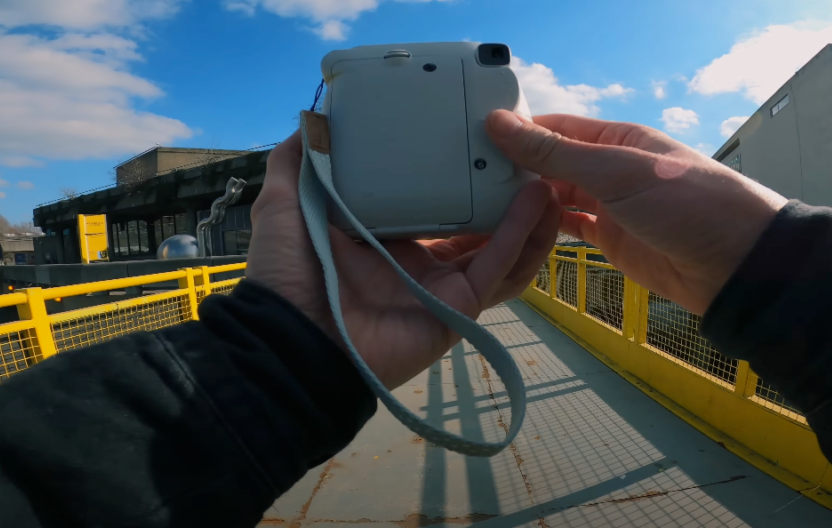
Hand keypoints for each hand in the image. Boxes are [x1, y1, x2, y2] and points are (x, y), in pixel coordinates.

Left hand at [246, 129, 560, 388]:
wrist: (293, 338)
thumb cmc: (288, 274)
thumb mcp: (285, 203)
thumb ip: (298, 162)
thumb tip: (313, 118)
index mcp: (385, 240)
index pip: (434, 206)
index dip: (459, 178)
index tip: (478, 142)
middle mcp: (418, 263)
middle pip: (477, 228)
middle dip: (506, 198)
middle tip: (526, 161)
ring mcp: (442, 289)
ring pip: (500, 250)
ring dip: (527, 217)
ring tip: (547, 179)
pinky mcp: (459, 308)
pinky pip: (496, 269)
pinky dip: (520, 236)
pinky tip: (537, 202)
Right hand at [486, 110, 787, 314]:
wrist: (734, 265)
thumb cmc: (686, 204)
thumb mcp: (615, 171)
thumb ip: (555, 152)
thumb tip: (500, 122)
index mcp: (615, 138)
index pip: (553, 129)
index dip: (515, 133)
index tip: (473, 140)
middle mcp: (610, 168)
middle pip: (551, 163)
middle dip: (515, 170)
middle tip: (469, 179)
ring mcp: (610, 206)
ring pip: (556, 197)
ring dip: (527, 201)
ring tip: (483, 205)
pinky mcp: (611, 240)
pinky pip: (569, 227)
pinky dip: (545, 227)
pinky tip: (518, 228)